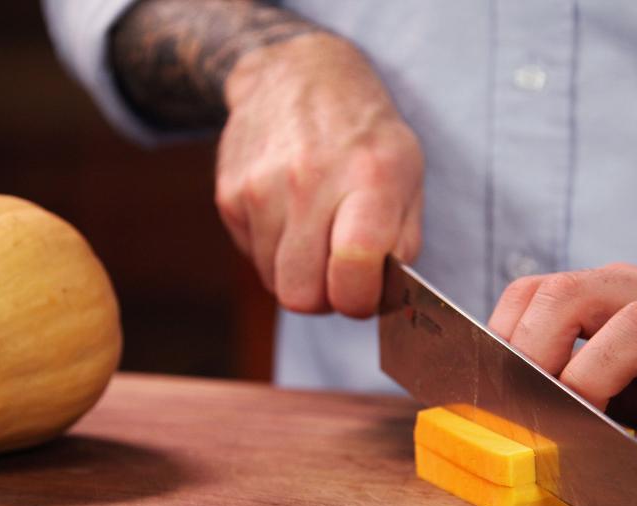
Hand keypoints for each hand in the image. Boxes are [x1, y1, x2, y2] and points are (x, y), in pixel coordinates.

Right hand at [216, 33, 423, 316]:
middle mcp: (310, 180)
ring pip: (275, 283)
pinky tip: (290, 215)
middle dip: (325, 300)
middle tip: (339, 276)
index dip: (359, 299)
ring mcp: (261, 188)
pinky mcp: (229, 195)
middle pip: (303, 295)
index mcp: (369, 177)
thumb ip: (403, 242)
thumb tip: (383, 298)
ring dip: (299, 274)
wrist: (297, 74)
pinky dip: (274, 251)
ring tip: (316, 235)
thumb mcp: (408, 173)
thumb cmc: (364, 135)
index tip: (365, 293)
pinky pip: (253, 258)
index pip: (353, 267)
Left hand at [487, 263, 636, 473]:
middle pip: (578, 291)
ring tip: (576, 424)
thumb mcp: (621, 360)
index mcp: (618, 292)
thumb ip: (568, 367)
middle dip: (536, 347)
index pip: (541, 287)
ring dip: (591, 379)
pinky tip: (635, 467)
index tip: (487, 381)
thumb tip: (493, 409)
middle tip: (524, 401)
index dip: (504, 331)